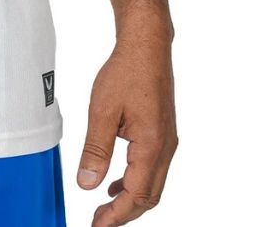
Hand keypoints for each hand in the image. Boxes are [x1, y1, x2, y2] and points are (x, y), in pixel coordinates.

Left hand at [77, 17, 177, 225]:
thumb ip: (95, 149)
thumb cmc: (125, 72)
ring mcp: (167, 141)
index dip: (116, 215)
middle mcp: (165, 148)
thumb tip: (87, 184)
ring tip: (105, 207)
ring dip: (130, 199)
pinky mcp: (162, 132)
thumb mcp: (102, 110)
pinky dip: (135, 181)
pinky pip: (152, 168)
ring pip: (152, 184)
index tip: (97, 225)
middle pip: (149, 196)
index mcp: (151, 146)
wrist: (146, 47)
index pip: (136, 195)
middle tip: (99, 222)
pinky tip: (115, 181)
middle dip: (124, 214)